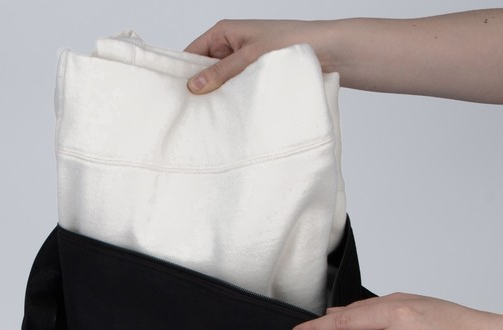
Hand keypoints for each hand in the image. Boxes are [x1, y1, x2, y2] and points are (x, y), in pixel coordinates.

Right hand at [185, 13, 502, 102]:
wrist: (333, 54)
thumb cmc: (297, 44)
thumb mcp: (252, 57)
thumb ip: (222, 72)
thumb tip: (194, 87)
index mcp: (225, 33)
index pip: (191, 52)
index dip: (180, 73)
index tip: (169, 95)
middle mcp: (232, 48)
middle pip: (203, 72)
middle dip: (196, 91)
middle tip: (184, 115)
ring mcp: (244, 68)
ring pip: (221, 87)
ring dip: (216, 102)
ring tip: (203, 123)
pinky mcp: (258, 84)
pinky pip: (237, 96)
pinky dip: (232, 107)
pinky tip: (227, 123)